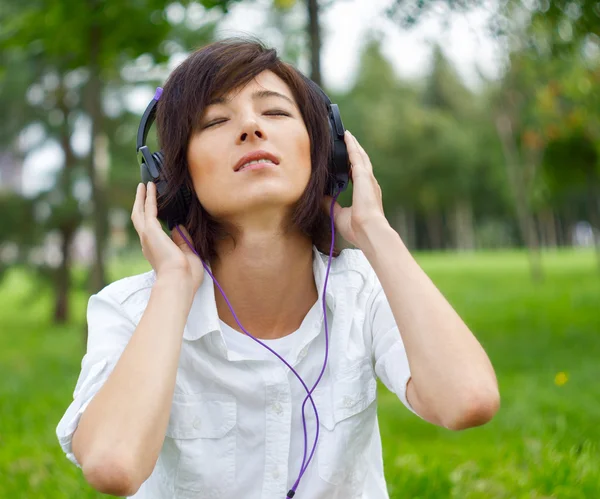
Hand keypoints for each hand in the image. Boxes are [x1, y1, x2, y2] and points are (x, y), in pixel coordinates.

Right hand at [131, 182, 203, 293]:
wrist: (180, 280)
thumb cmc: (187, 274)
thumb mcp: (188, 254)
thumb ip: (182, 240)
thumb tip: (178, 226)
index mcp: (156, 252)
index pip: (151, 232)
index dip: (150, 219)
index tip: (152, 210)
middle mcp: (148, 244)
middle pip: (140, 219)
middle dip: (140, 205)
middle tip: (142, 191)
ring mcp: (147, 237)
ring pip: (140, 212)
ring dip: (142, 198)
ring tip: (144, 185)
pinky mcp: (151, 231)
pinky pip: (148, 209)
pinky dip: (149, 197)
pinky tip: (150, 187)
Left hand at [322, 130, 389, 248]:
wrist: (368, 230)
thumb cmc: (357, 228)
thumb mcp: (338, 214)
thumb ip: (330, 204)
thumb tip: (321, 197)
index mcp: (365, 194)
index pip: (358, 175)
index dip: (352, 166)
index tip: (346, 159)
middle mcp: (369, 184)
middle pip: (361, 162)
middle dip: (354, 151)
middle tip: (348, 140)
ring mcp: (368, 179)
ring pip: (360, 156)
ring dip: (353, 145)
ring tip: (346, 135)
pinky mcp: (363, 176)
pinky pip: (356, 156)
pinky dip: (351, 145)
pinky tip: (346, 137)